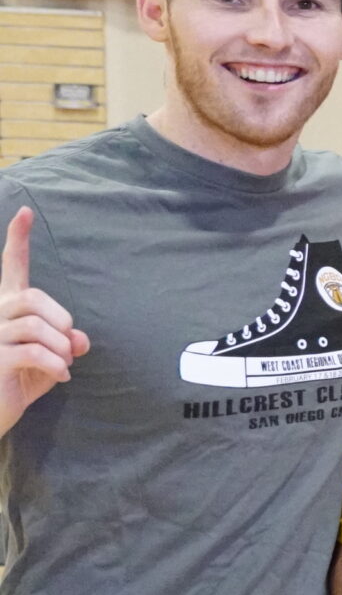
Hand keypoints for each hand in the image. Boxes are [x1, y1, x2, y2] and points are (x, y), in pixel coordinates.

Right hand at [0, 207, 89, 431]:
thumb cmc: (20, 382)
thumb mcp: (52, 360)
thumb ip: (66, 344)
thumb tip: (79, 339)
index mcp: (8, 309)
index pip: (11, 269)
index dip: (17, 241)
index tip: (25, 213)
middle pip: (33, 298)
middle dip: (61, 319)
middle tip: (68, 344)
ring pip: (35, 325)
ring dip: (60, 346)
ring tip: (62, 364)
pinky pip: (32, 352)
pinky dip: (55, 364)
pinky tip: (60, 377)